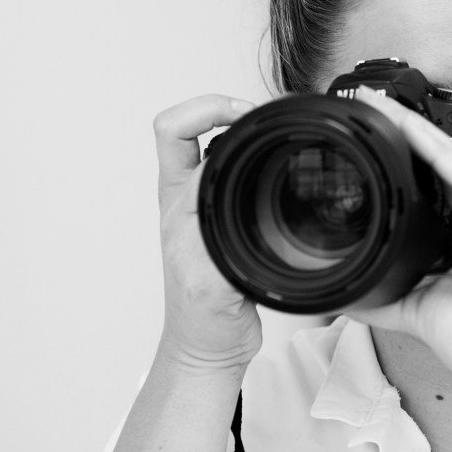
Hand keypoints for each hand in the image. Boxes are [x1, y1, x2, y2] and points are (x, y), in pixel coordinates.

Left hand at [151, 94, 262, 373]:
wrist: (210, 345)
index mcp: (179, 203)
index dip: (208, 110)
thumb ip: (218, 246)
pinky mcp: (225, 217)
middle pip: (186, 126)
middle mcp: (188, 197)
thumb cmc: (203, 318)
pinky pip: (233, 171)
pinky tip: (277, 165)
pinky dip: (254, 155)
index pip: (175, 132)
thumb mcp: (213, 283)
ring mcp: (205, 205)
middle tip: (259, 112)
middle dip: (221, 106)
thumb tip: (224, 205)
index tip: (245, 115)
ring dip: (235, 128)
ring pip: (209, 145)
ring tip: (268, 127)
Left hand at [346, 86, 451, 409]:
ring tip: (386, 108)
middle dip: (412, 131)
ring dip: (422, 133)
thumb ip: (393, 291)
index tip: (377, 133)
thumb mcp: (425, 310)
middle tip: (373, 104)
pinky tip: (415, 136)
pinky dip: (442, 157)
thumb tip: (352, 288)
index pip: (446, 182)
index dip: (412, 155)